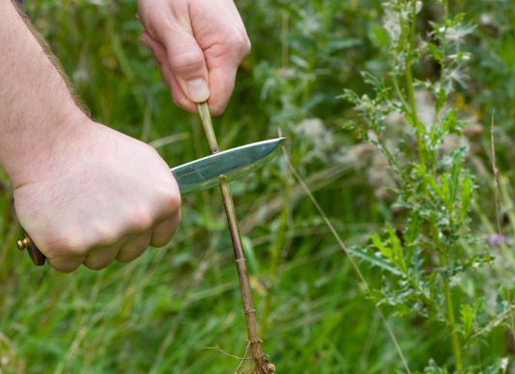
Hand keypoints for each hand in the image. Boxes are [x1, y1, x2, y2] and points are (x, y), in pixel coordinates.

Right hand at [12, 120, 180, 271]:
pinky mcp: (70, 247)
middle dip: (112, 238)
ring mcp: (107, 236)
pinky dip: (57, 249)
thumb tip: (162, 217)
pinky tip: (56, 220)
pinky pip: (67, 263)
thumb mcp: (145, 162)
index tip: (126, 222)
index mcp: (166, 201)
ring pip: (99, 260)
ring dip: (85, 244)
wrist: (51, 141)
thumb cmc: (97, 149)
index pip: (160, 238)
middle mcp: (141, 221)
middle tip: (93, 209)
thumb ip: (158, 195)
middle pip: (129, 253)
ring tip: (74, 211)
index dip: (141, 232)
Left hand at [137, 0, 250, 114]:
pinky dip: (179, 57)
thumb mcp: (168, 25)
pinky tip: (171, 36)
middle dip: (175, 75)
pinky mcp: (223, 47)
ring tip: (163, 36)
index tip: (169, 69)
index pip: (215, 102)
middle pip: (204, 92)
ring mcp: (231, 49)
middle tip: (159, 43)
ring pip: (199, 80)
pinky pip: (200, 67)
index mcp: (228, 49)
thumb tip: (199, 98)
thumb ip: (183, 62)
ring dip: (173, 64)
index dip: (189, 97)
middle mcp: (237, 52)